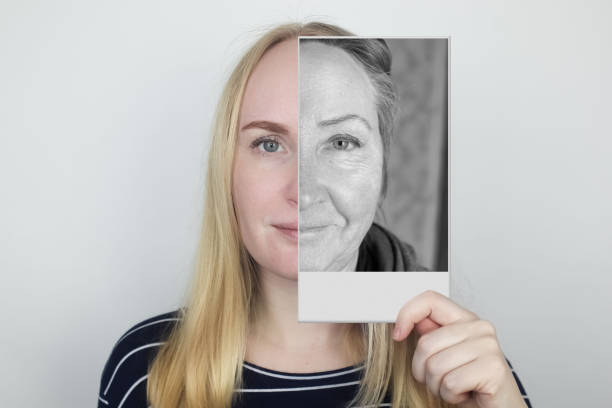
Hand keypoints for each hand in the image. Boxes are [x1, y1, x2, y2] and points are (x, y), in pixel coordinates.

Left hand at [393, 290, 525, 407]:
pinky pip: (451, 383)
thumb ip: (431, 335)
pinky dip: (451, 396)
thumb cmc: (471, 384)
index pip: (430, 300)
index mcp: (466, 319)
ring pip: (435, 366)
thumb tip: (407, 320)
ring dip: (438, 386)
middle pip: (425, 343)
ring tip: (455, 387)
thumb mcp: (445, 355)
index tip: (398, 334)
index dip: (407, 314)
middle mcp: (480, 328)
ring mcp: (488, 346)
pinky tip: (466, 394)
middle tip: (440, 379)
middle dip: (423, 370)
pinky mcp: (493, 368)